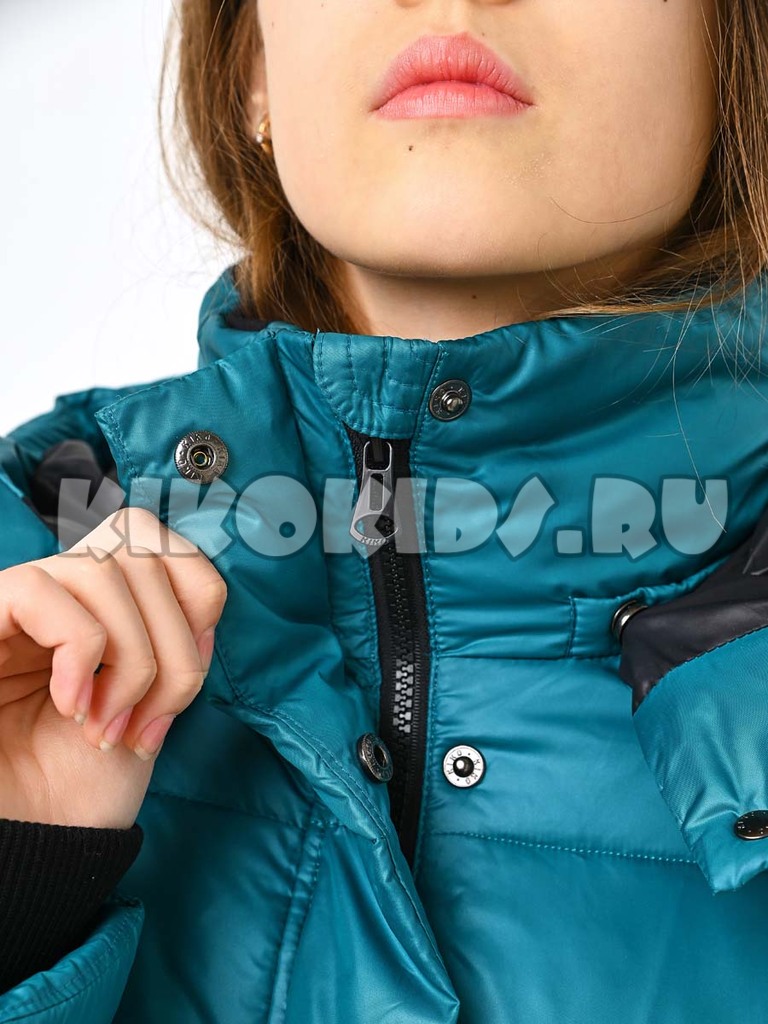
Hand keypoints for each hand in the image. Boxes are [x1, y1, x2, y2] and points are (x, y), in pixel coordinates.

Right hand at [0, 507, 226, 827]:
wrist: (28, 844)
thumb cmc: (84, 782)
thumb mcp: (152, 703)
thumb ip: (176, 643)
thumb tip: (203, 605)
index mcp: (99, 602)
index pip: (159, 538)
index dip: (197, 599)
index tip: (186, 682)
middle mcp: (58, 589)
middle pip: (145, 552)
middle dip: (173, 649)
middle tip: (147, 724)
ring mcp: (14, 604)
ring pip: (104, 568)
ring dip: (131, 661)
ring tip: (108, 727)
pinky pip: (39, 591)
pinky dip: (78, 651)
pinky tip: (71, 705)